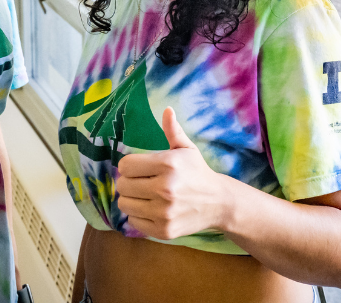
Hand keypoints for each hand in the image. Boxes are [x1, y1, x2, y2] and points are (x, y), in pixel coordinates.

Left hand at [116, 108, 232, 240]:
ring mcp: (164, 212)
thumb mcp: (187, 149)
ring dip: (131, 199)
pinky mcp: (163, 230)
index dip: (130, 166)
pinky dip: (138, 216)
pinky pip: (133, 222)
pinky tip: (151, 209)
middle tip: (141, 182)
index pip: (125, 165)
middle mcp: (165, 188)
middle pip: (122, 185)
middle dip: (129, 182)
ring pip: (124, 204)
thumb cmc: (197, 172)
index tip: (139, 168)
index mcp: (168, 164)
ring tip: (144, 196)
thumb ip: (173, 130)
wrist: (218, 203)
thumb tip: (167, 110)